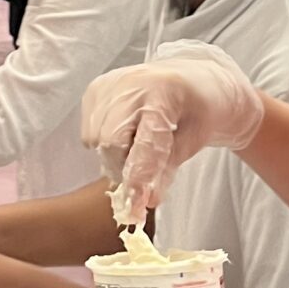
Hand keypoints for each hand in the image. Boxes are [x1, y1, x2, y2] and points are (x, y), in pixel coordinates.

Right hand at [80, 45, 264, 223]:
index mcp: (164, 93)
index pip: (144, 144)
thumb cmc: (199, 110)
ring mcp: (109, 84)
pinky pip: (90, 130)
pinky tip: (127, 131)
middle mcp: (131, 83)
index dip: (139, 179)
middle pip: (110, 143)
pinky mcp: (96, 88)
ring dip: (114, 155)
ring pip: (96, 139)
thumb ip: (166, 169)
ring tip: (139, 145)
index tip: (135, 207)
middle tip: (143, 174)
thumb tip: (145, 201)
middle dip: (124, 167)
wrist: (195, 79)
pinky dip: (105, 141)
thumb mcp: (194, 141)